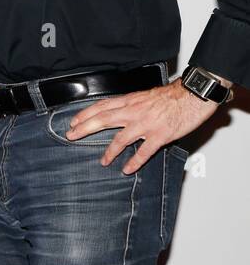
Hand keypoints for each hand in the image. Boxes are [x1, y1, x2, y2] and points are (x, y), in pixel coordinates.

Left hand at [66, 80, 219, 173]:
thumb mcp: (144, 95)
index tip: (73, 121)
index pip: (101, 106)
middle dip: (84, 128)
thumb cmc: (171, 96)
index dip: (85, 114)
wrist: (192, 95)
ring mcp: (146, 124)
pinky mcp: (160, 135)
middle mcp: (134, 112)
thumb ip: (131, 104)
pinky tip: (126, 169)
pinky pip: (144, 151)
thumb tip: (118, 110)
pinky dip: (134, 161)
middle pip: (103, 119)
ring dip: (109, 151)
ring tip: (103, 161)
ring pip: (121, 139)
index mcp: (130, 101)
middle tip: (71, 136)